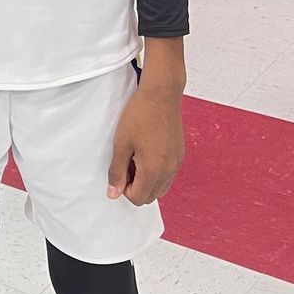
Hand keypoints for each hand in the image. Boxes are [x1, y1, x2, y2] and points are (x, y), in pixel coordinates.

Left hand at [107, 78, 185, 205]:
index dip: (124, 188)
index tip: (119, 169)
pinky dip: (156, 171)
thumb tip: (113, 193)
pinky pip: (168, 174)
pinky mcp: (179, 154)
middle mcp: (169, 170)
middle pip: (150, 196)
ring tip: (136, 156)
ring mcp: (177, 163)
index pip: (138, 198)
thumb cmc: (140, 116)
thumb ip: (117, 172)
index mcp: (154, 170)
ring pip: (161, 186)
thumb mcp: (121, 144)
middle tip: (126, 163)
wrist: (161, 95)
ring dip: (146, 179)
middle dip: (136, 186)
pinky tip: (147, 150)